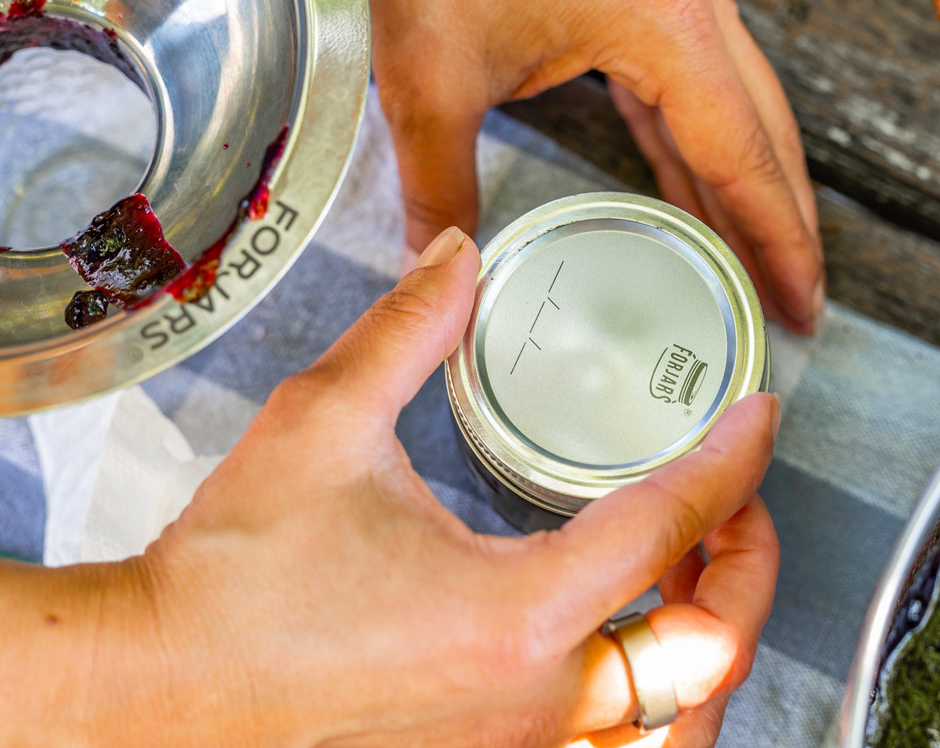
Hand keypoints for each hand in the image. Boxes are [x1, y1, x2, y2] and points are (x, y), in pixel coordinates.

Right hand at [2, 227, 779, 745]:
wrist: (162, 688)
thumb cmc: (234, 578)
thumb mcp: (322, 425)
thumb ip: (407, 331)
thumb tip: (455, 258)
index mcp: (514, 613)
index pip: (667, 527)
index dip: (731, 463)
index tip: (757, 418)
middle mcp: (534, 701)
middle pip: (709, 651)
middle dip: (751, 569)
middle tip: (742, 504)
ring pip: (675, 727)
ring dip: (708, 645)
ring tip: (698, 574)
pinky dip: (652, 703)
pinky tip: (628, 643)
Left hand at [361, 0, 824, 333]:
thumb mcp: (433, 74)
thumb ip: (442, 183)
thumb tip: (441, 263)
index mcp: (666, 25)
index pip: (746, 158)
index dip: (778, 241)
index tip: (800, 300)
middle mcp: (691, 3)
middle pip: (765, 135)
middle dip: (782, 224)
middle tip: (790, 300)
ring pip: (735, 110)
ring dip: (745, 188)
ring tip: (752, 263)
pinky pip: (689, 87)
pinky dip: (696, 148)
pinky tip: (693, 193)